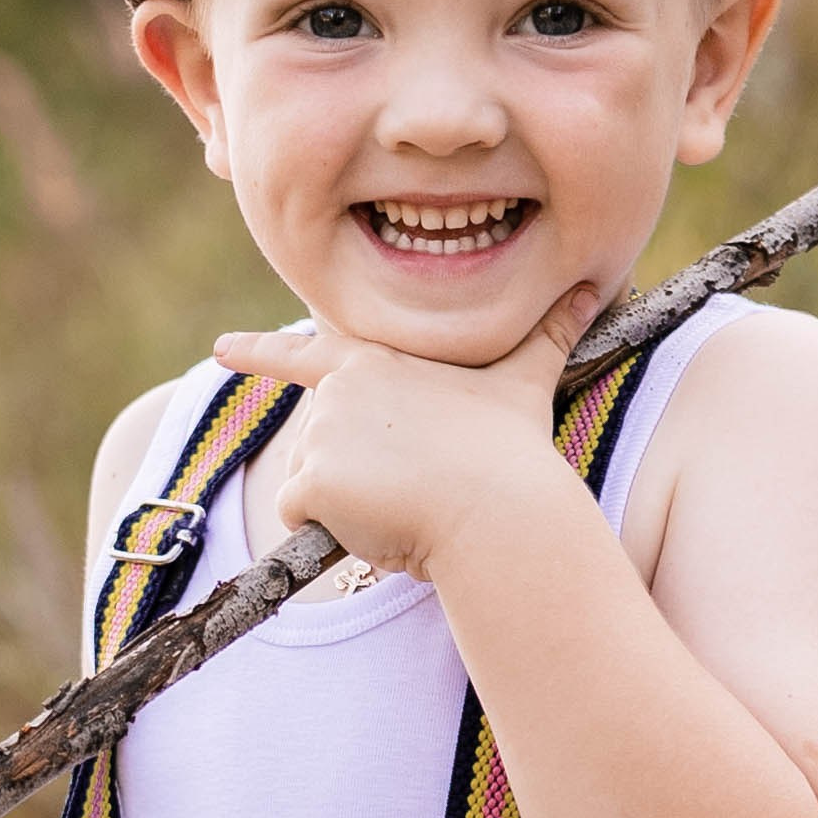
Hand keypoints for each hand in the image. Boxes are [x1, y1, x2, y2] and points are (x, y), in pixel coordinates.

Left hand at [215, 282, 598, 580]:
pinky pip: (303, 520)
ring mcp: (319, 432)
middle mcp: (336, 389)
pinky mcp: (309, 480)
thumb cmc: (512, 449)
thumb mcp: (526, 381)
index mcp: (376, 361)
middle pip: (319, 445)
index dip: (259, 353)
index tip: (220, 350)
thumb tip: (597, 286)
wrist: (498, 508)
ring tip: (405, 501)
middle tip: (412, 484)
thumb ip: (548, 333)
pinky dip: (336, 532)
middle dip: (354, 476)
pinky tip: (382, 521)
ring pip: (312, 486)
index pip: (304, 353)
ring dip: (349, 506)